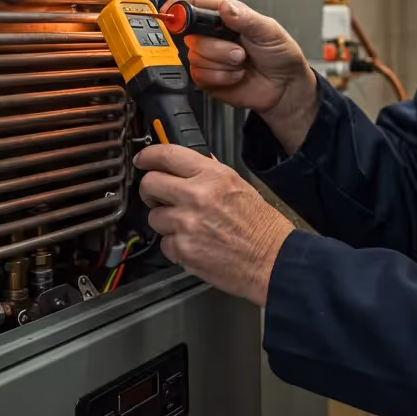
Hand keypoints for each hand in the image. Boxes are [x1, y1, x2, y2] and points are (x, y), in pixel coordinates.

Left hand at [136, 144, 294, 306]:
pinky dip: (175, 246)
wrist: (273, 260)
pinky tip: (195, 244)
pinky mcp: (183, 249)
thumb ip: (210, 173)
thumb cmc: (262, 226)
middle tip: (159, 197)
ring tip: (189, 227)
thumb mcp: (239, 185)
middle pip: (149, 184)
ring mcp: (187, 224)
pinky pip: (163, 243)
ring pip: (153, 216)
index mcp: (213, 176)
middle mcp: (197, 196)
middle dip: (151, 191)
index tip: (142, 160)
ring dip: (165, 222)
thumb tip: (188, 162)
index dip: (148, 156)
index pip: (166, 155)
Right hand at [162, 0, 317, 152]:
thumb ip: (245, 17)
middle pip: (190, 34)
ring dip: (222, 63)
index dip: (177, 5)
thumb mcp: (268, 30)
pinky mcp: (208, 78)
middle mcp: (213, 35)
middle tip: (239, 50)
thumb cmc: (279, 54)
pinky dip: (222, 77)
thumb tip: (225, 7)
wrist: (285, 87)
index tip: (170, 11)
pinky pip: (201, 76)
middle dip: (216, 46)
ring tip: (241, 63)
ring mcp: (209, 57)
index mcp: (225, 16)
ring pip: (195, 57)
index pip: (192, 4)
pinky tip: (236, 75)